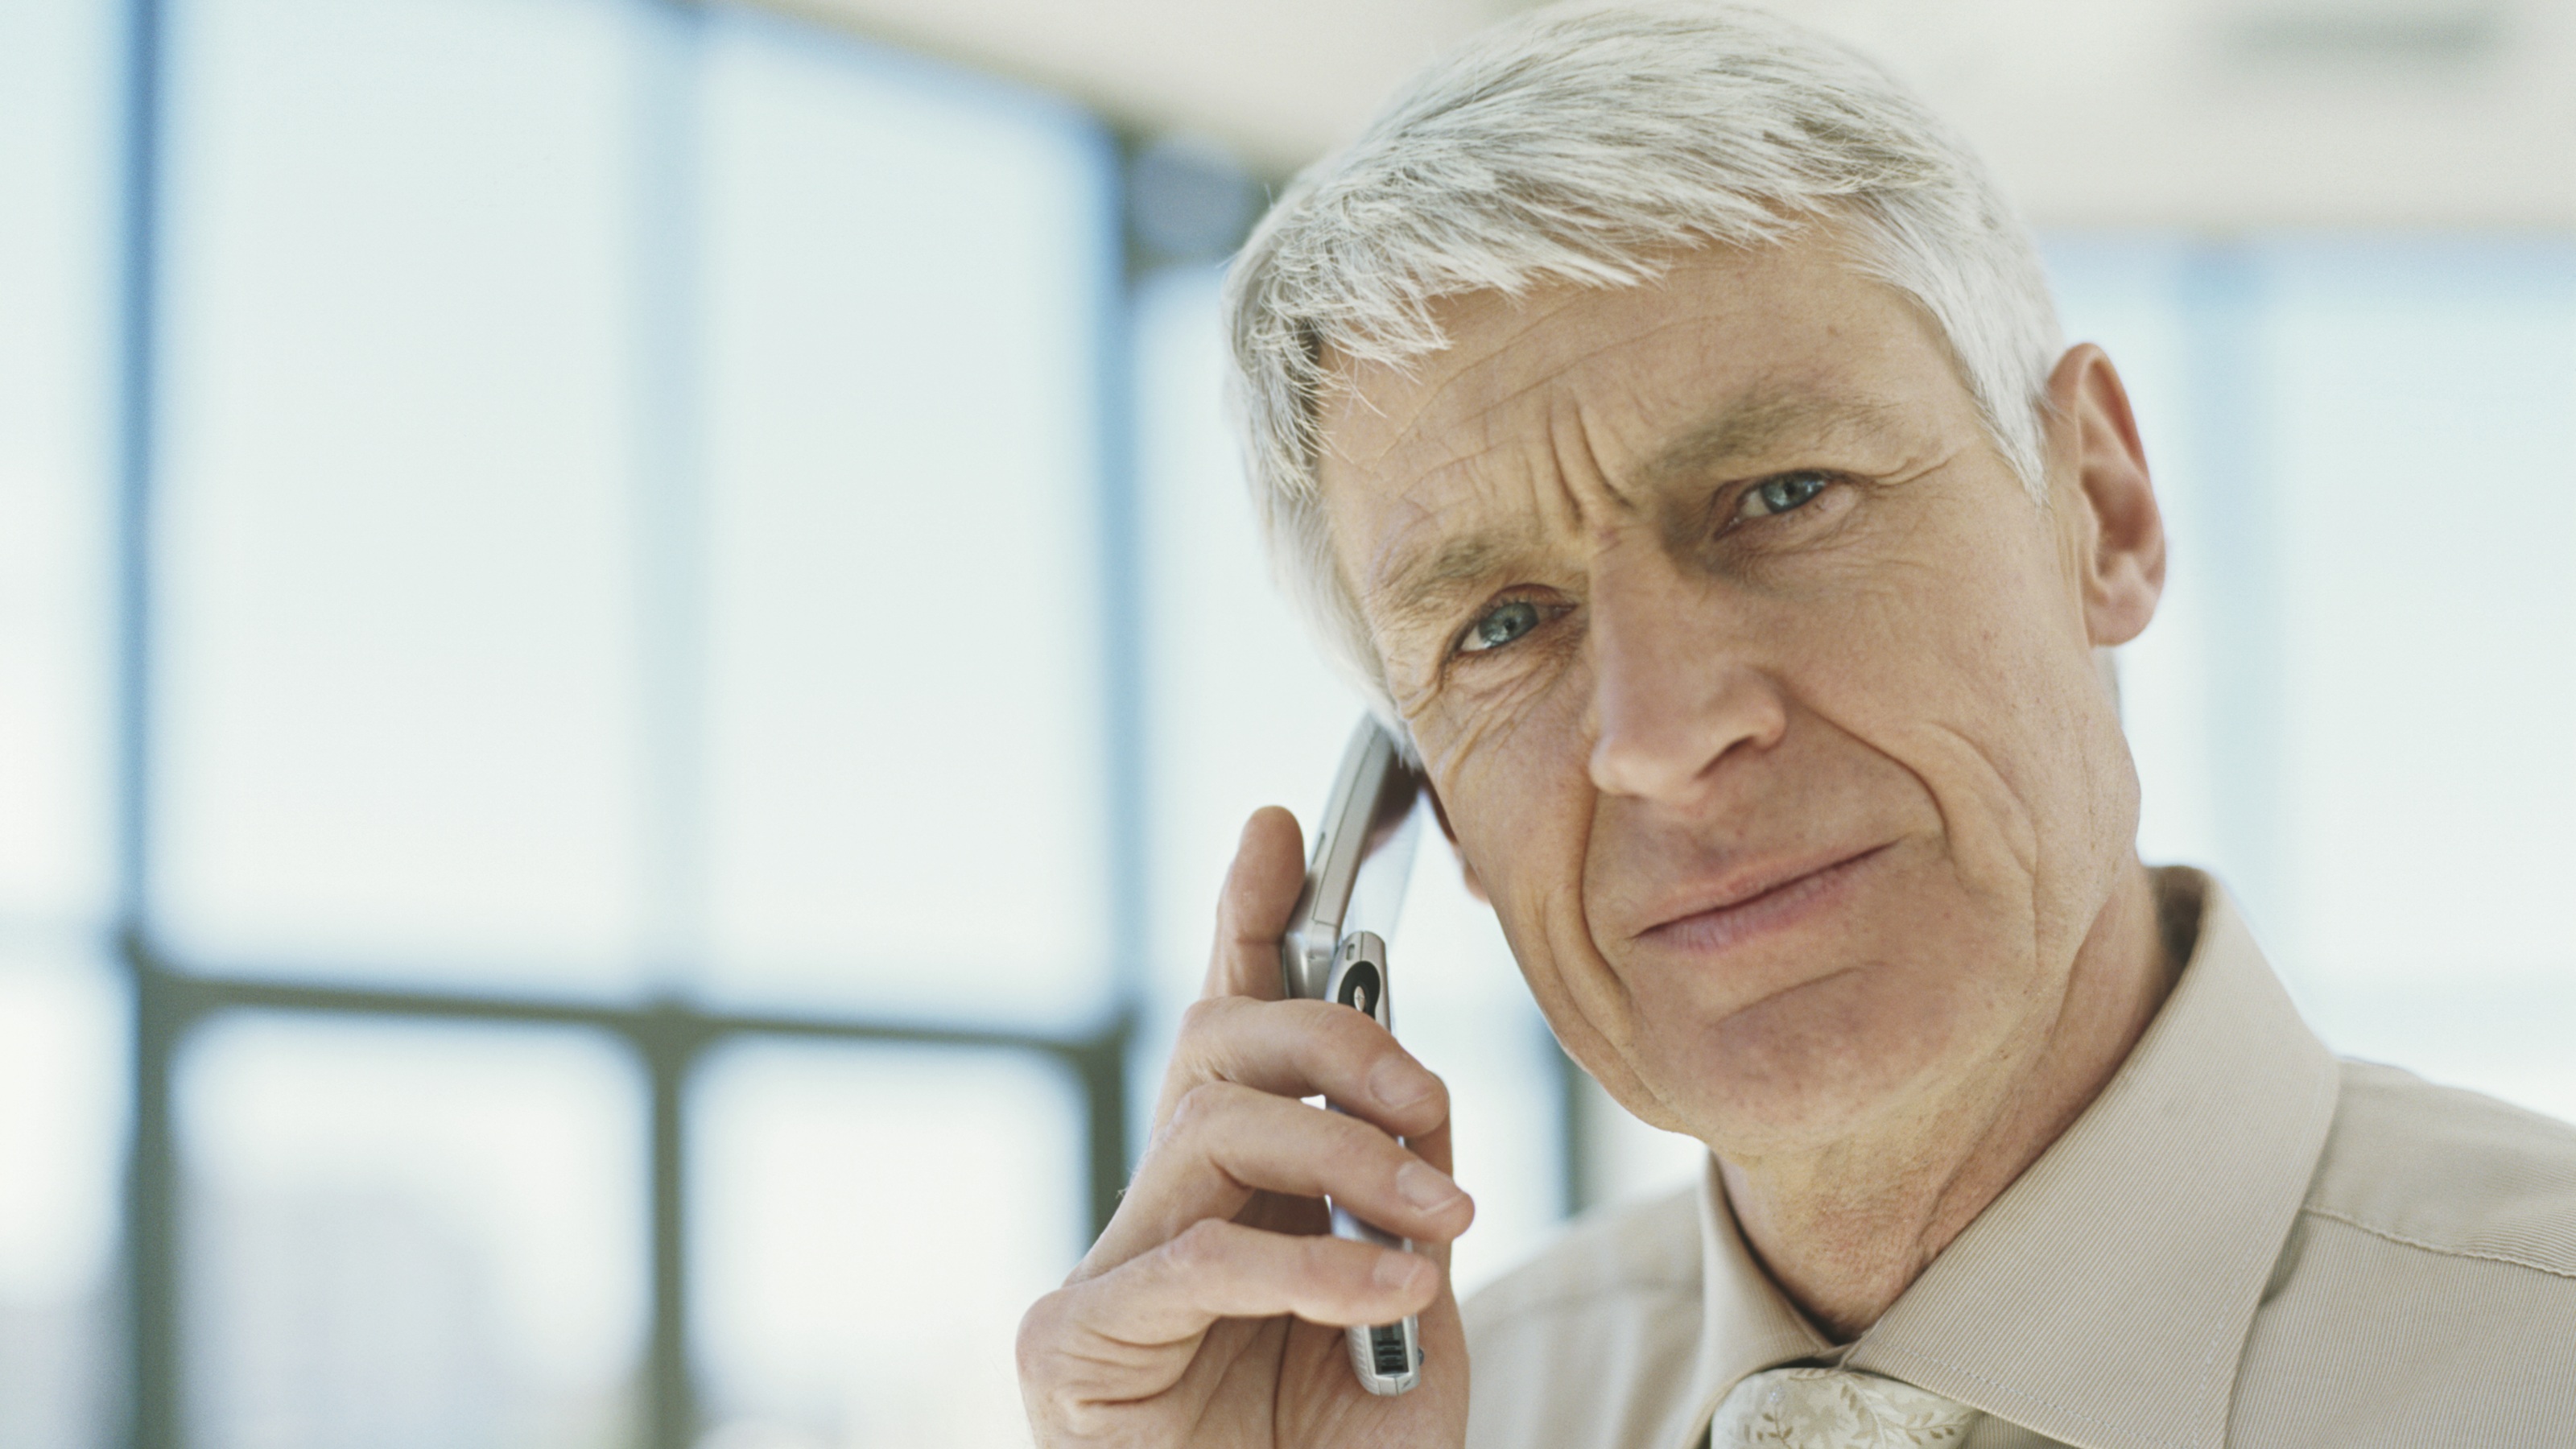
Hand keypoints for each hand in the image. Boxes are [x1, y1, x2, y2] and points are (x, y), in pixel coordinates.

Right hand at [1018, 806, 1473, 1446]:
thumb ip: (1396, 1196)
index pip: (1230, 1027)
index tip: (1281, 828)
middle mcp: (1158, 1211)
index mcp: (1234, 1194)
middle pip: (1219, 1046)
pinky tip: (1384, 1296)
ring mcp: (1107, 1275)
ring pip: (1214, 1125)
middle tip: (1428, 1106)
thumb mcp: (1406, 1308)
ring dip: (1349, 1156)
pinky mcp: (1073, 1349)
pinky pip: (1196, 1257)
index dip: (1251, 922)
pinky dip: (1306, 1266)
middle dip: (1338, 1039)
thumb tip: (1406, 1090)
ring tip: (1437, 1221)